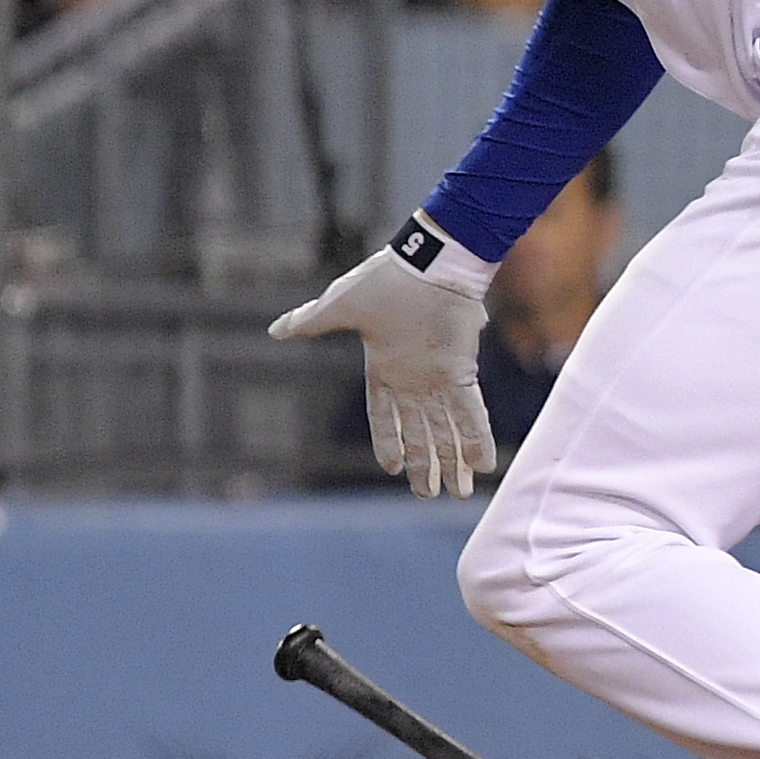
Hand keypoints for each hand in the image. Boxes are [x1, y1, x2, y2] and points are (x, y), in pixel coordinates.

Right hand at [268, 229, 496, 497]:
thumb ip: (311, 322)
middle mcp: (413, 379)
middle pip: (418, 432)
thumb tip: (277, 329)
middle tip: (429, 494)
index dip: (388, 442)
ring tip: (459, 492)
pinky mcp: (463, 371)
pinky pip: (470, 413)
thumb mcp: (340, 305)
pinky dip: (476, 439)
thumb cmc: (383, 282)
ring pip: (446, 430)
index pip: (383, 416)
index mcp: (383, 368)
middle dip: (425, 464)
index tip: (392, 468)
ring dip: (453, 461)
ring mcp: (439, 377)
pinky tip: (482, 464)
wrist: (428, 263)